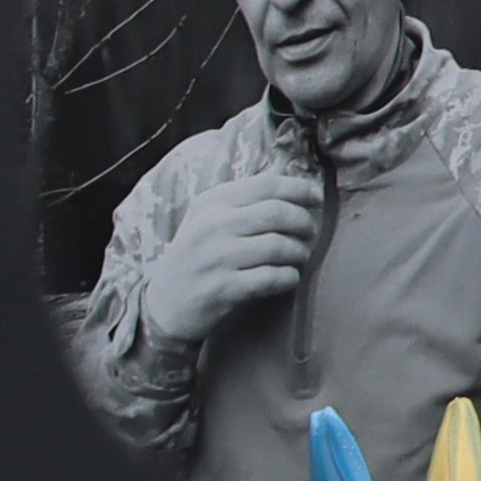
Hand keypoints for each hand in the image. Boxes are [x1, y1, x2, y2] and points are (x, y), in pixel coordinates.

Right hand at [142, 167, 323, 349]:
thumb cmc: (197, 257)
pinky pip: (270, 278)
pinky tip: (289, 278)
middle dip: (304, 222)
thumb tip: (290, 175)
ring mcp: (215, 258)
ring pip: (278, 245)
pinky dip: (288, 277)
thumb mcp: (208, 219)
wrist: (163, 305)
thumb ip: (244, 200)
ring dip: (299, 252)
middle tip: (311, 232)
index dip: (299, 189)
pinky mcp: (221, 289)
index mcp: (211, 203)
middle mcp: (212, 226)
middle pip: (277, 213)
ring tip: (300, 256)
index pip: (266, 185)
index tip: (317, 198)